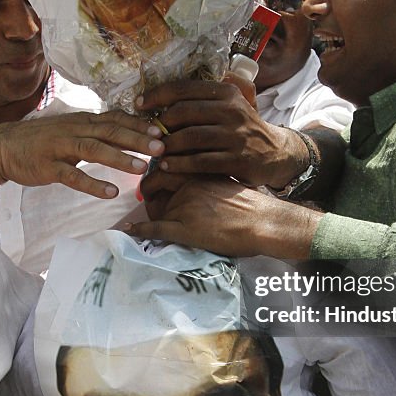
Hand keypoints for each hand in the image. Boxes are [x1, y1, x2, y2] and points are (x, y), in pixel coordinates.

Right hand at [0, 110, 164, 198]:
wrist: (4, 146)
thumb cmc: (44, 140)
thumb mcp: (73, 129)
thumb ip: (98, 131)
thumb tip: (129, 134)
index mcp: (83, 120)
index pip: (116, 119)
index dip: (139, 125)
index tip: (162, 132)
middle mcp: (75, 129)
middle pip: (110, 131)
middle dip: (138, 140)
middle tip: (162, 148)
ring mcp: (61, 147)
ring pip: (95, 149)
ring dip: (120, 158)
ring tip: (143, 169)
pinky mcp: (49, 166)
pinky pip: (73, 175)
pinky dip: (93, 184)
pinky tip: (110, 193)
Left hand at [129, 176, 322, 258]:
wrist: (265, 222)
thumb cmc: (251, 203)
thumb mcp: (225, 179)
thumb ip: (205, 176)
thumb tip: (191, 179)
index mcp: (200, 169)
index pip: (167, 163)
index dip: (157, 172)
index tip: (156, 178)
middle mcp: (188, 184)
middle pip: (156, 181)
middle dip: (148, 189)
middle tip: (148, 197)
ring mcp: (185, 208)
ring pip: (154, 206)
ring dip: (148, 212)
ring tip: (146, 217)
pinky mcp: (185, 230)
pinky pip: (155, 230)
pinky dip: (140, 231)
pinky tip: (130, 231)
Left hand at [136, 79, 308, 188]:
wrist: (276, 154)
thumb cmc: (243, 128)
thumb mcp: (234, 103)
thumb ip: (209, 94)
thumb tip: (169, 85)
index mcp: (227, 93)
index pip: (184, 88)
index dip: (157, 95)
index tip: (138, 104)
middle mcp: (233, 111)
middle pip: (184, 112)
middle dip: (160, 123)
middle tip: (146, 133)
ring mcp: (236, 136)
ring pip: (190, 137)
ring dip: (167, 146)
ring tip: (154, 151)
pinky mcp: (238, 160)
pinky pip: (200, 162)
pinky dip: (180, 165)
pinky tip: (167, 167)